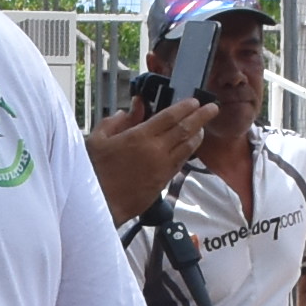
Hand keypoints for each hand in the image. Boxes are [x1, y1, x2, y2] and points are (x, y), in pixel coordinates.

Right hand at [87, 93, 214, 223]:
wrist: (97, 204)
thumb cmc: (93, 173)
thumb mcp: (98, 139)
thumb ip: (117, 121)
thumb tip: (133, 108)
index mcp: (139, 137)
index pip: (170, 116)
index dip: (185, 107)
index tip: (194, 101)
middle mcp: (155, 151)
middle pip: (185, 130)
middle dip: (201, 117)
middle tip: (212, 108)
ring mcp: (161, 168)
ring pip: (187, 148)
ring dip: (197, 135)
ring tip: (202, 127)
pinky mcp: (162, 183)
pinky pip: (180, 163)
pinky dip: (187, 152)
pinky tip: (188, 147)